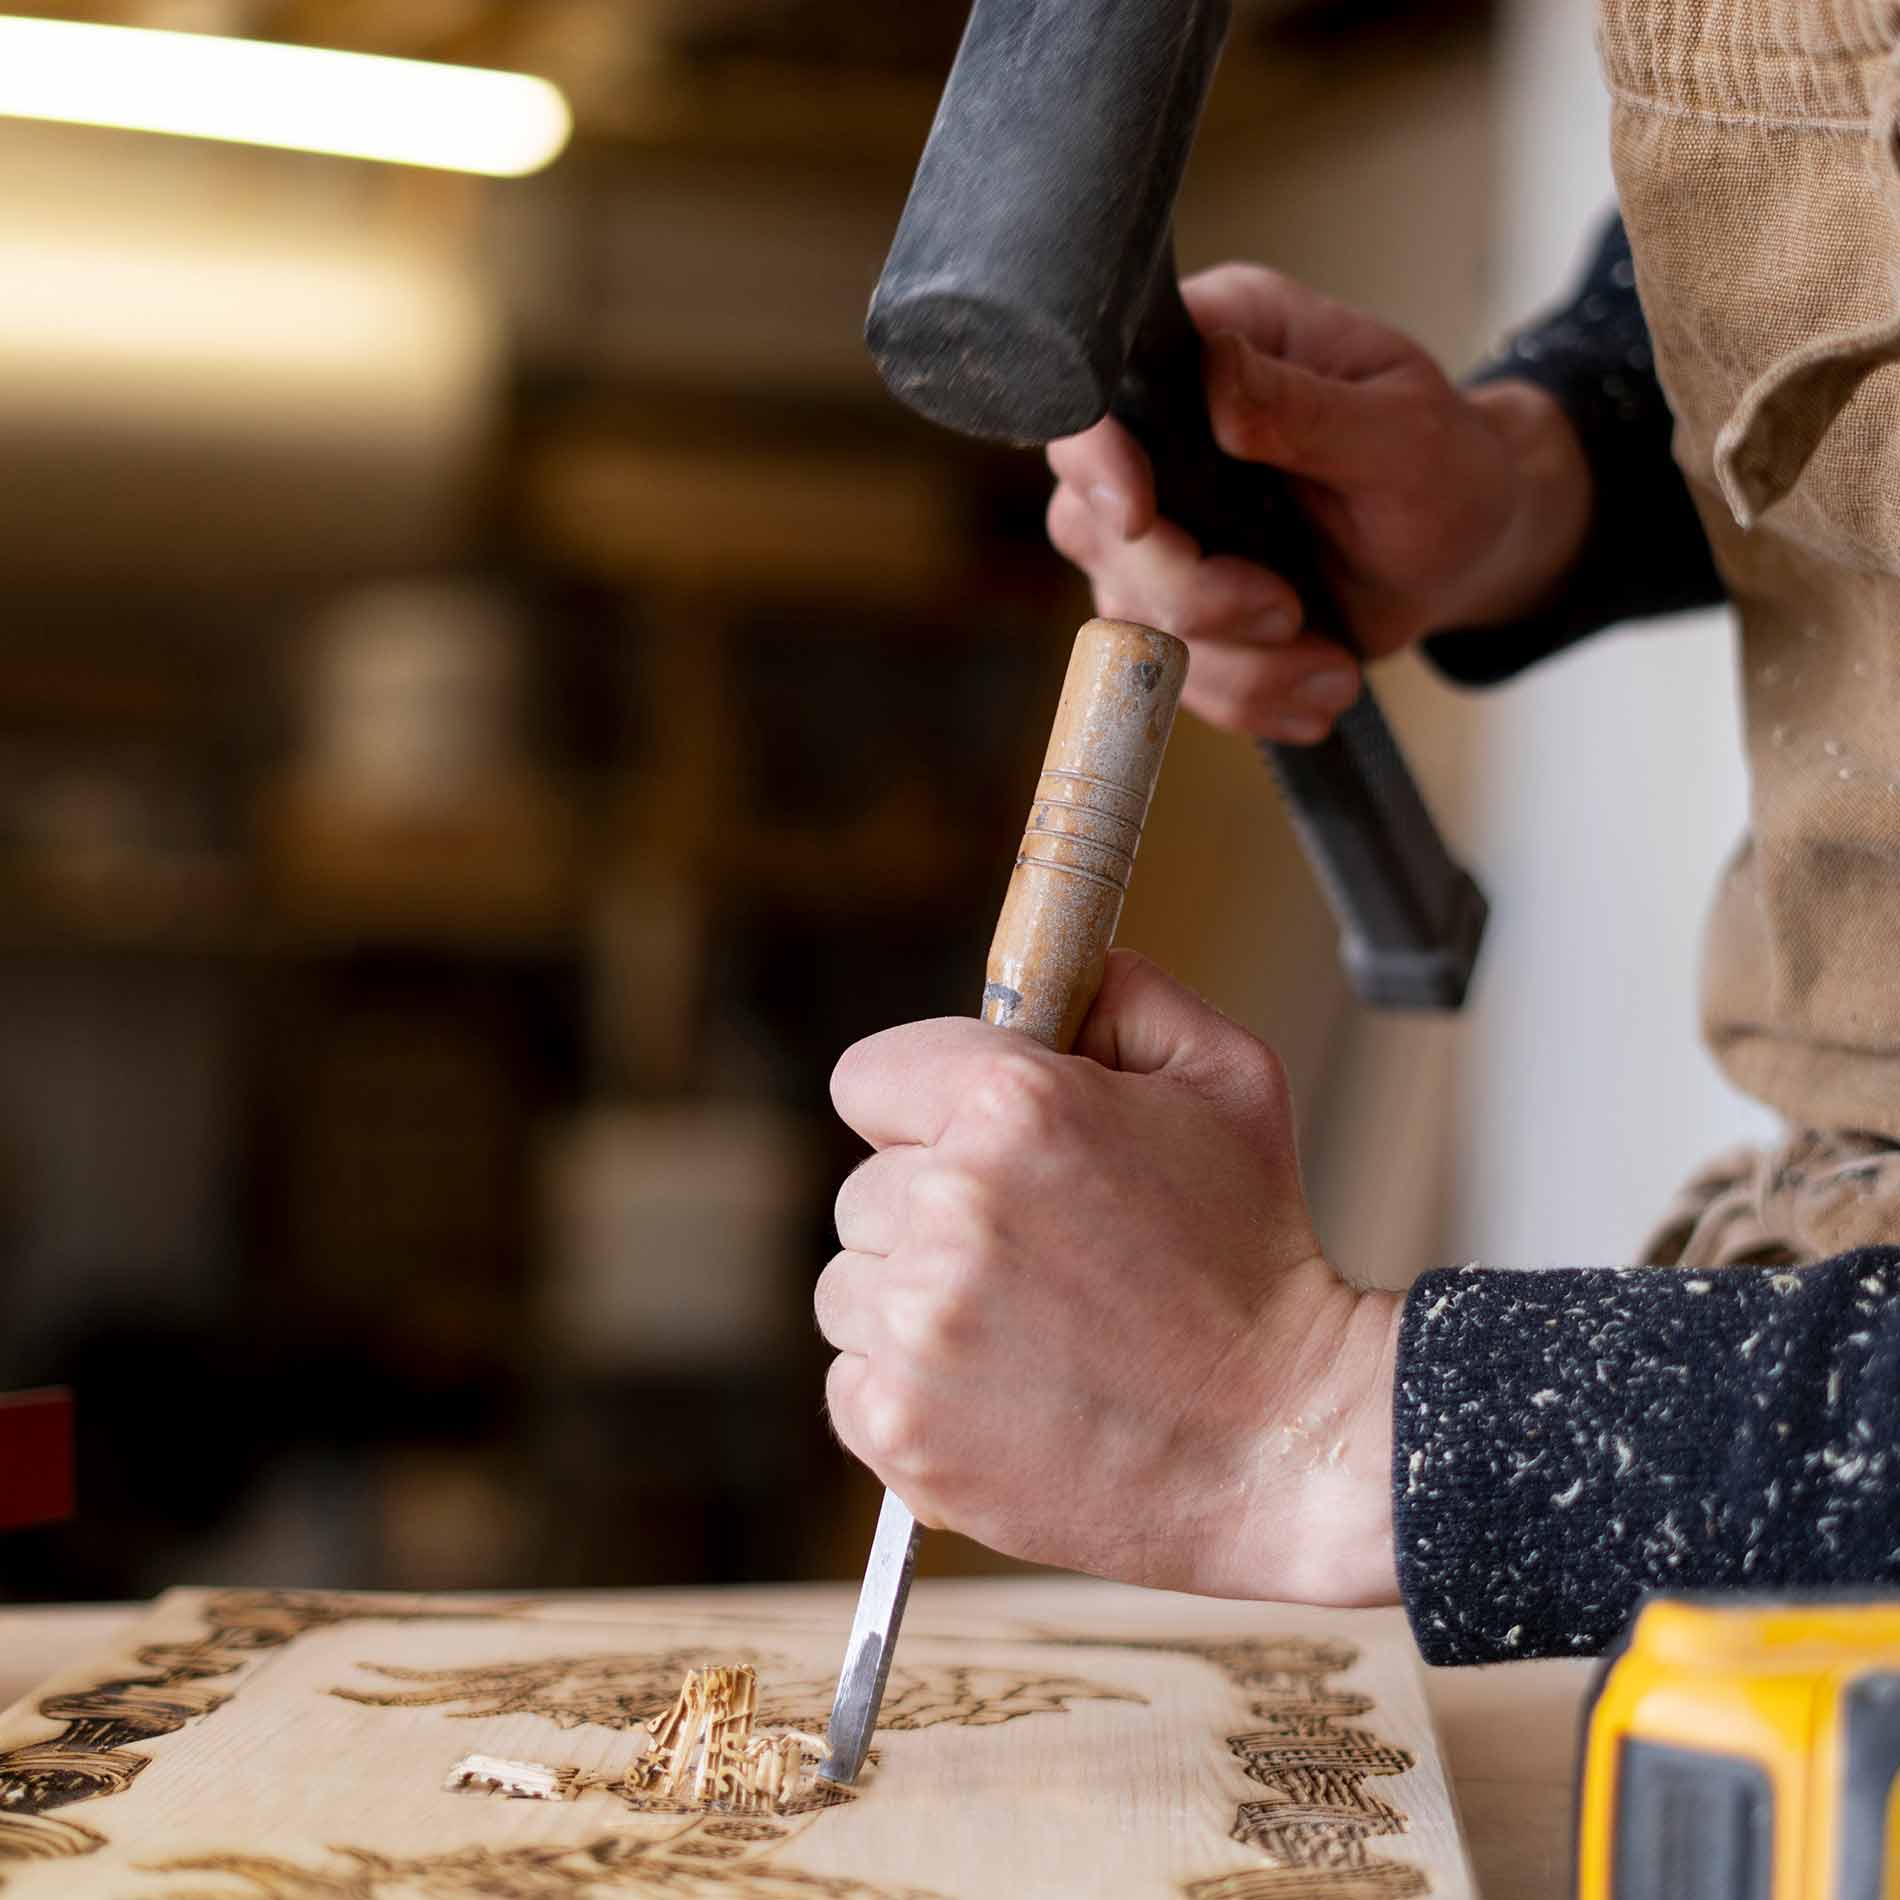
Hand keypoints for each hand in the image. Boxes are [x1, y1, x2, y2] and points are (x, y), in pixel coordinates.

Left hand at [816, 951, 1399, 1604]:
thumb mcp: (1227, 1078)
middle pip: (863, 1190)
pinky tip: (1002, 1394)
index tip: (971, 1145)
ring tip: (1025, 1331)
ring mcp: (916, 1326)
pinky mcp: (899, 1426)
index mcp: (1013, 1104)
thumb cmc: (1257, 1255)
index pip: (868, 1079)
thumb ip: (1125, 995)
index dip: (922, 1108)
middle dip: (931, 1211)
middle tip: (1034, 1256)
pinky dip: (909, 1390)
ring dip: (914, 1303)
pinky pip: (850, 1381)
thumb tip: (1058, 970)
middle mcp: (948, 1207)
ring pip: (849, 1287)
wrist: (1282, 1441)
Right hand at [1045, 265, 1592, 741]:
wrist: (1462, 559)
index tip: (1140, 521)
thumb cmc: (1446, 471)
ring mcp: (1159, 529)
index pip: (1103, 399)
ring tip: (1333, 665)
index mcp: (1214, 346)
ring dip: (1237, 665)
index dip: (1099, 463)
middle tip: (1288, 611)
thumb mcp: (1402, 433)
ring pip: (1130, 619)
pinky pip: (1167, 678)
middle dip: (1191, 594)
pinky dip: (1248, 697)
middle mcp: (1165, 435)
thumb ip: (1305, 408)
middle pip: (1095, 528)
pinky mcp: (1172, 605)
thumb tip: (1216, 373)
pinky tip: (1318, 685)